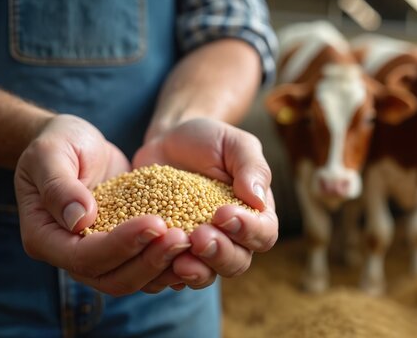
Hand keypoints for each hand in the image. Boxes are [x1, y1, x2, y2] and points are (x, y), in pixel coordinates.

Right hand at [15, 114, 190, 295]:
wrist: (76, 144)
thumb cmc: (58, 142)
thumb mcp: (51, 153)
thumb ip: (59, 186)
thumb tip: (80, 220)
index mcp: (44, 238)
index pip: (84, 257)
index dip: (121, 245)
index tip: (155, 221)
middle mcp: (71, 256)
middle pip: (113, 279)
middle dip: (149, 261)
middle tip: (182, 237)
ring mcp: (99, 256)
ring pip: (134, 279)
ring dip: (164, 266)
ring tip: (192, 241)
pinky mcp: (123, 248)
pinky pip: (147, 267)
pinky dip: (170, 263)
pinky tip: (194, 247)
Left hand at [133, 118, 278, 290]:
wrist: (169, 141)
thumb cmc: (209, 140)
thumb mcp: (234, 144)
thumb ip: (251, 167)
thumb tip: (258, 199)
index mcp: (255, 214)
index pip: (264, 234)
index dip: (248, 231)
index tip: (224, 214)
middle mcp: (233, 238)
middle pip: (238, 263)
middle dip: (220, 254)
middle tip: (199, 236)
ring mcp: (201, 249)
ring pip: (207, 275)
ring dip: (196, 271)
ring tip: (179, 258)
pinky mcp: (171, 252)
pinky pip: (171, 275)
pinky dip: (165, 274)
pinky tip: (153, 259)